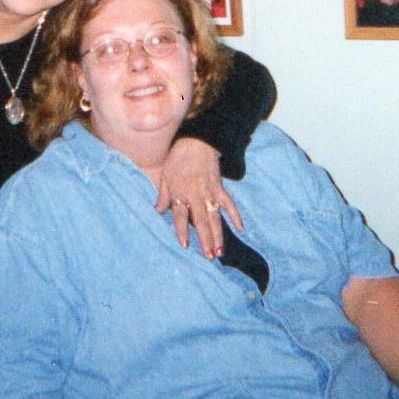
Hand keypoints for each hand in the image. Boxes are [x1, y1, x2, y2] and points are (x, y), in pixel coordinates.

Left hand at [154, 137, 241, 257]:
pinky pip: (229, 204)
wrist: (196, 141)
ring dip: (218, 235)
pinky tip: (240, 228)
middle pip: (201, 222)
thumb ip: (163, 195)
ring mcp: (210, 192)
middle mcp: (195, 196)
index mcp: (180, 193)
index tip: (185, 245)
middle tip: (208, 257)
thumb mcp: (165, 176)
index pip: (181, 217)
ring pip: (215, 218)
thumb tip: (158, 211)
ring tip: (220, 251)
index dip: (182, 231)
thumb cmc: (177, 158)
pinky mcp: (220, 188)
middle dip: (205, 240)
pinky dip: (235, 215)